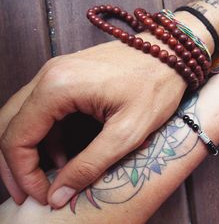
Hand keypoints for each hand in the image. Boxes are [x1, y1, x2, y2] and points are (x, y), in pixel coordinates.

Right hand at [0, 37, 186, 207]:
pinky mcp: (68, 75)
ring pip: (25, 117)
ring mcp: (57, 72)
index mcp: (58, 87)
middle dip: (16, 163)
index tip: (41, 196)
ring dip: (30, 150)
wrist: (171, 53)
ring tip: (52, 177)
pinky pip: (44, 108)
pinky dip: (47, 135)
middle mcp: (49, 75)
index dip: (23, 174)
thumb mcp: (127, 132)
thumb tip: (58, 194)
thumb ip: (89, 165)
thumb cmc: (156, 86)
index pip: (17, 137)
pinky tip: (65, 153)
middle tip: (33, 192)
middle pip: (11, 125)